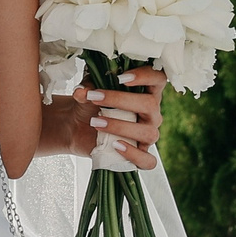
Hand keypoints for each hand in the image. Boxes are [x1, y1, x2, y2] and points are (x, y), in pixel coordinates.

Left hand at [46, 66, 167, 169]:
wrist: (77, 124)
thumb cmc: (91, 101)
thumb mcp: (88, 88)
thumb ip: (87, 86)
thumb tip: (82, 92)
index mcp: (145, 91)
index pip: (158, 78)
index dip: (146, 76)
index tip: (121, 77)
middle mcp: (151, 112)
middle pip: (150, 104)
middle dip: (120, 100)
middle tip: (94, 98)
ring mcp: (148, 134)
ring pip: (148, 132)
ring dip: (120, 126)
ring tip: (96, 123)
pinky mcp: (140, 153)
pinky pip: (148, 161)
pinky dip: (133, 155)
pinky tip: (116, 145)